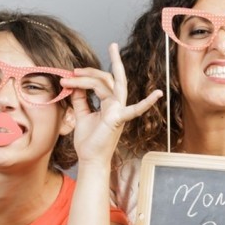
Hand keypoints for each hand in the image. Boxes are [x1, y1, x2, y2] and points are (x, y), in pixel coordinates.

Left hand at [65, 42, 161, 166]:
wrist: (90, 159)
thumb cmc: (88, 141)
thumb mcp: (81, 115)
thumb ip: (81, 99)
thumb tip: (75, 85)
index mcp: (109, 103)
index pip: (98, 83)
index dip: (81, 79)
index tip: (65, 80)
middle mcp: (116, 104)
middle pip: (106, 78)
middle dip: (93, 69)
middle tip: (78, 66)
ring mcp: (119, 110)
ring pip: (107, 84)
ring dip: (87, 78)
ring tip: (72, 75)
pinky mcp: (119, 118)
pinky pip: (134, 109)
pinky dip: (147, 102)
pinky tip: (158, 94)